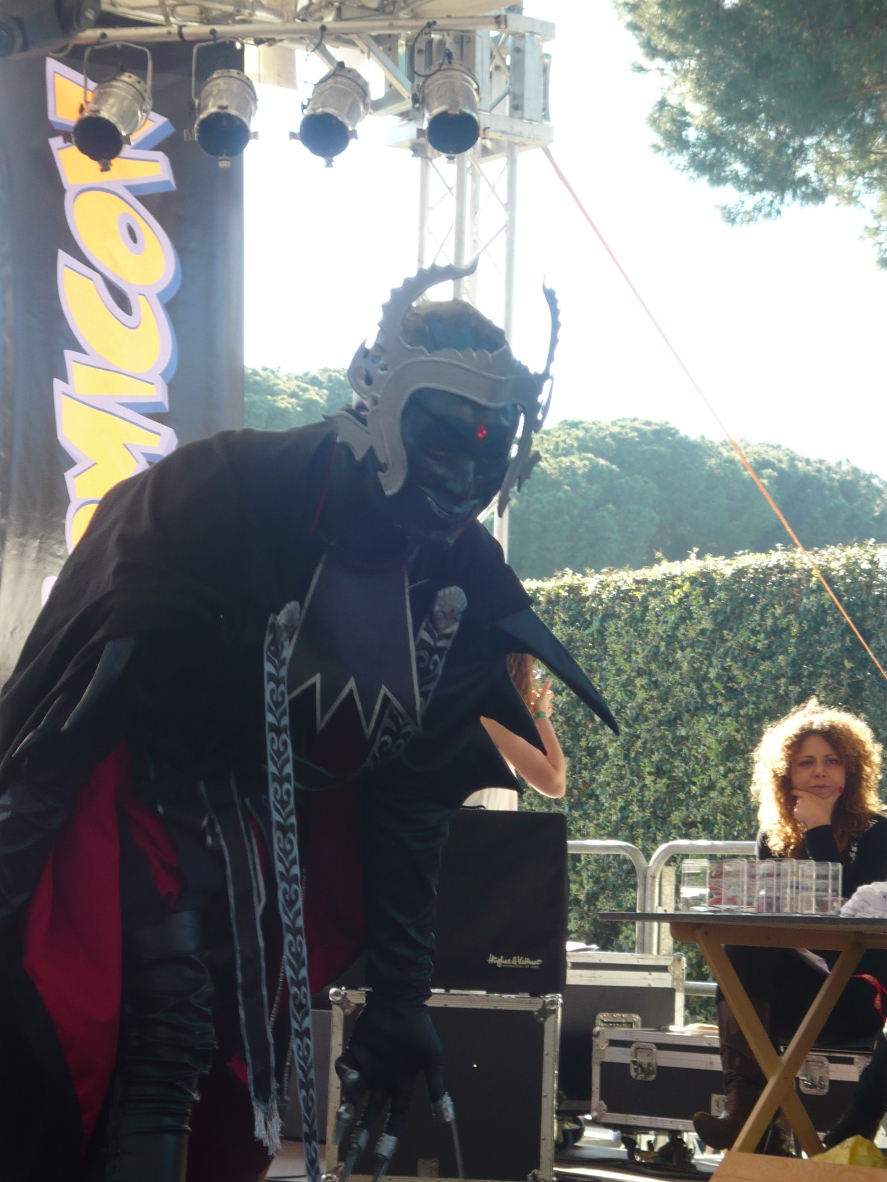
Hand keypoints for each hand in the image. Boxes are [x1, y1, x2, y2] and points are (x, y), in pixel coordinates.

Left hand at [334, 1000, 444, 1177]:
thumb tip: (445, 1119)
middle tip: (349, 1161)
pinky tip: (347, 1070)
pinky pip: (344, 1069)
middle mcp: (383, 1082)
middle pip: (370, 1117)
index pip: (394, 1121)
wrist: (400, 1001)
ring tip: (339, 1130)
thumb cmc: (418, 1029)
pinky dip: (343, 1074)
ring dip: (346, 1114)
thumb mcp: (432, 1059)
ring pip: (354, 1099)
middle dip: (360, 1139)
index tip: (378, 1165)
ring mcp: (368, 1069)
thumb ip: (435, 1088)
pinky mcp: (354, 1054)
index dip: (387, 1142)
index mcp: (402, 1086)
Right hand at [529, 679, 553, 718]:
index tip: (540, 691)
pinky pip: (537, 709)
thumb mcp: (542, 695)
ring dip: (535, 701)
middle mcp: (546, 703)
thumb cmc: (541, 705)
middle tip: (533, 695)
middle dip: (538, 696)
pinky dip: (534, 707)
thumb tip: (550, 680)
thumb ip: (545, 688)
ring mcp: (543, 708)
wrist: (538, 716)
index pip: (551, 694)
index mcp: (547, 698)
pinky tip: (530, 706)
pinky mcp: (539, 712)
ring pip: (540, 703)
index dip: (547, 691)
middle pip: (544, 698)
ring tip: (530, 700)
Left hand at [792, 788, 838, 829]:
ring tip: (809, 815)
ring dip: (801, 811)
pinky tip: (806, 818)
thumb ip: (834, 795)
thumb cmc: (824, 812)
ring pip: (798, 808)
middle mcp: (801, 800)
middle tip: (810, 810)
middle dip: (802, 805)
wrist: (819, 822)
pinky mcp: (795, 813)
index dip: (794, 792)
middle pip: (799, 801)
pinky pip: (796, 814)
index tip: (792, 792)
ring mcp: (797, 806)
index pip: (797, 792)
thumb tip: (841, 788)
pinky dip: (800, 817)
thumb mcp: (829, 802)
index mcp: (807, 796)